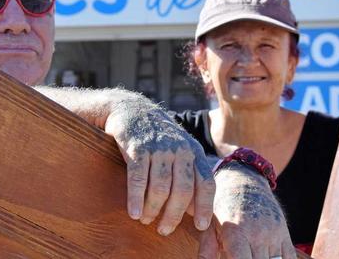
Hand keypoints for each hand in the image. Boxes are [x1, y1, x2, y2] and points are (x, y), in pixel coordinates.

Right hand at [104, 104, 215, 235]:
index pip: (206, 183)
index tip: (199, 226)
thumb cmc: (158, 138)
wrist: (132, 110)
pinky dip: (136, 198)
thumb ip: (189, 177)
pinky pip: (138, 178)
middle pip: (183, 189)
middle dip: (174, 214)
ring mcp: (159, 148)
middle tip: (164, 230)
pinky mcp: (137, 148)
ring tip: (146, 220)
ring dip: (153, 208)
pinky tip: (134, 213)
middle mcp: (180, 149)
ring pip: (160, 186)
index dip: (204, 206)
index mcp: (194, 152)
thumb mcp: (180, 151)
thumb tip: (194, 211)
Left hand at [199, 162, 295, 258]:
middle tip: (239, 256)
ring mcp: (273, 233)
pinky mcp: (284, 233)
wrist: (244, 181)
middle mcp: (257, 233)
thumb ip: (207, 247)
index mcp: (236, 232)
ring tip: (251, 255)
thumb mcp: (210, 222)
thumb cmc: (222, 205)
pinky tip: (268, 258)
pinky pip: (289, 258)